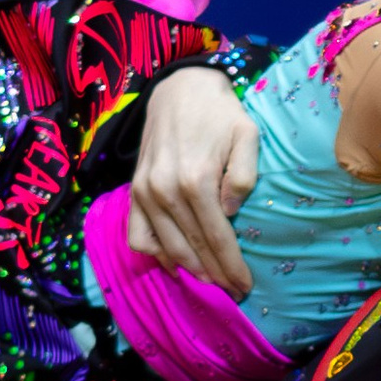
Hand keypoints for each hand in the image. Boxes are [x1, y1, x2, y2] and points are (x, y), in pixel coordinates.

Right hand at [130, 67, 258, 299]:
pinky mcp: (133, 191)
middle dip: (215, 275)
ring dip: (189, 270)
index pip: (218, 238)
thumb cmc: (219, 113)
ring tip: (209, 281)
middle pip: (194, 249)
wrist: (178, 89)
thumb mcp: (247, 134)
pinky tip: (175, 263)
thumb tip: (230, 211)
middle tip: (232, 292)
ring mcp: (145, 193)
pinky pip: (137, 235)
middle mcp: (166, 191)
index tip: (245, 286)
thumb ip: (243, 175)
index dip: (232, 267)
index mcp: (197, 180)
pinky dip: (155, 254)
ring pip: (166, 248)